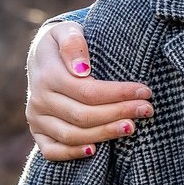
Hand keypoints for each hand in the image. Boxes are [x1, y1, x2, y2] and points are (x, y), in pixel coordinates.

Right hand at [26, 19, 150, 159]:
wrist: (42, 57)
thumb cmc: (64, 43)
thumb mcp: (67, 31)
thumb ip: (73, 43)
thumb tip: (82, 69)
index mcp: (47, 75)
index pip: (88, 91)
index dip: (119, 94)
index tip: (145, 91)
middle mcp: (39, 99)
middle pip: (84, 115)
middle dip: (119, 113)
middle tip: (147, 110)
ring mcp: (36, 119)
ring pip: (72, 135)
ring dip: (105, 133)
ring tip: (132, 127)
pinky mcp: (38, 133)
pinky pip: (52, 151)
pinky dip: (72, 153)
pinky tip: (95, 149)